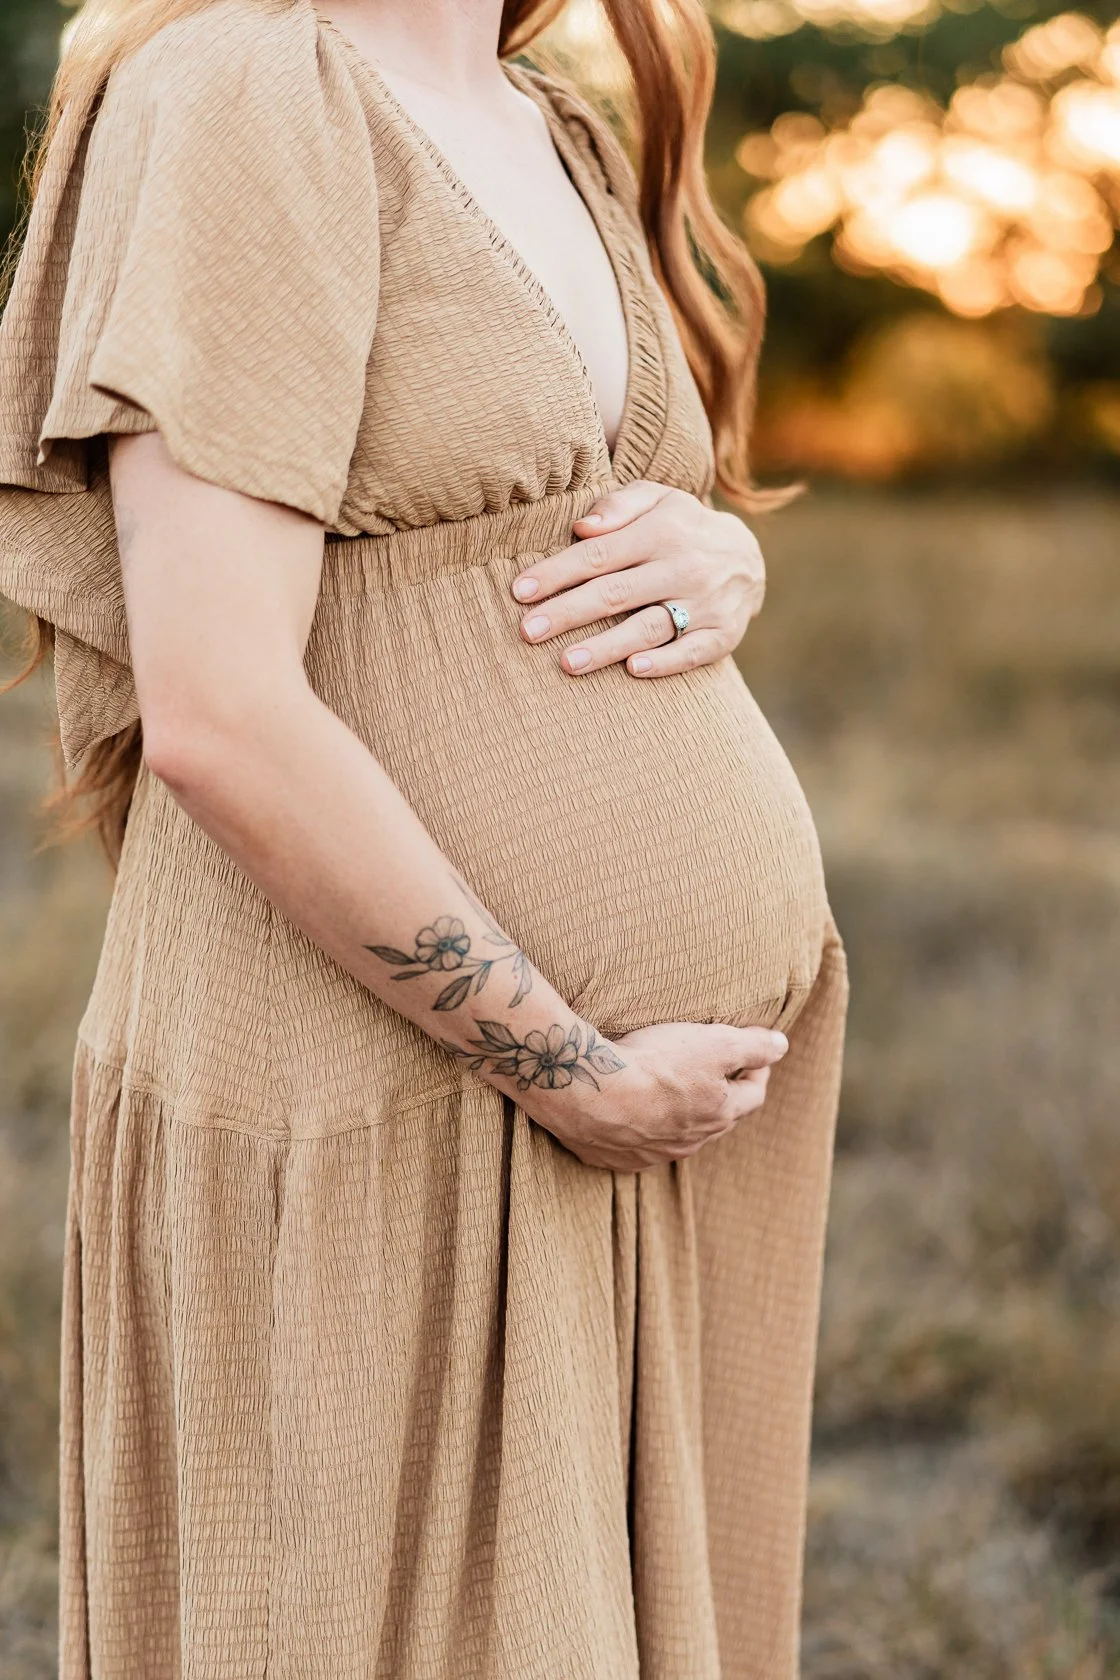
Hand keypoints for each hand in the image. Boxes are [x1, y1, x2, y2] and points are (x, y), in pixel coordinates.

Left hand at [511, 481, 765, 678]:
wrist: (748, 557)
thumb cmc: (681, 527)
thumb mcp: (658, 499)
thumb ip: (619, 504)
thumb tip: (583, 527)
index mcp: (661, 532)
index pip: (598, 554)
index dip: (557, 573)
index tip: (519, 591)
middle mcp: (684, 567)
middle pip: (616, 593)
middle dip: (568, 612)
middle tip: (527, 631)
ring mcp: (705, 604)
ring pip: (649, 626)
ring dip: (607, 646)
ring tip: (567, 662)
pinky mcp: (723, 634)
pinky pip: (692, 653)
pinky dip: (665, 662)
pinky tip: (632, 669)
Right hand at [522, 1021, 787, 1171]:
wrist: (590, 1091)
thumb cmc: (655, 1063)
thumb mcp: (714, 1043)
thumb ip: (753, 1046)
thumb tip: (782, 1045)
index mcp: (719, 1115)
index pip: (753, 1094)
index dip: (757, 1069)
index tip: (754, 1053)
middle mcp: (690, 1142)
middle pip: (716, 1118)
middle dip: (720, 1094)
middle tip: (713, 1070)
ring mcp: (651, 1154)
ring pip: (676, 1135)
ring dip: (679, 1114)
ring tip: (668, 1089)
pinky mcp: (615, 1158)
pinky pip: (635, 1145)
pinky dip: (639, 1128)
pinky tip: (628, 1111)